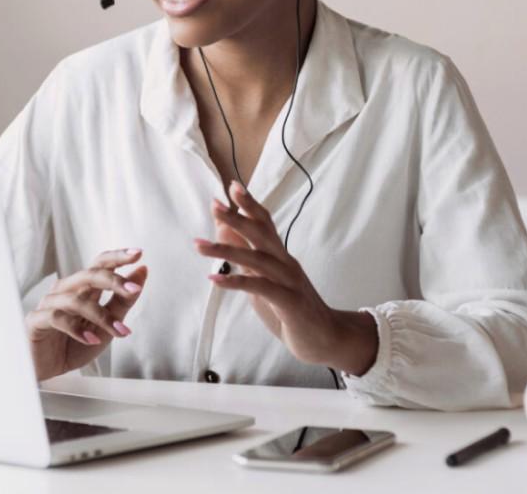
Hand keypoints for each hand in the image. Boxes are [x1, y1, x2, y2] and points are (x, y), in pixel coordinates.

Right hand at [24, 248, 147, 380]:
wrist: (48, 370)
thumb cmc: (74, 345)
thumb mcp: (107, 326)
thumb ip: (123, 301)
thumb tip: (142, 270)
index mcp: (83, 288)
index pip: (99, 264)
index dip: (117, 257)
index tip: (138, 253)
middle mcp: (65, 290)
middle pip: (89, 275)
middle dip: (114, 280)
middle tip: (134, 290)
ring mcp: (49, 303)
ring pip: (75, 299)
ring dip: (101, 316)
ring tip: (119, 331)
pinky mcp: (36, 320)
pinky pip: (57, 317)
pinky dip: (77, 329)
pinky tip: (91, 340)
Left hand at [192, 181, 376, 376]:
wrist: (327, 339)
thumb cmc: (292, 310)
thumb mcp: (264, 281)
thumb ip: (246, 259)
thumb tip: (224, 233)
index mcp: (281, 257)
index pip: (265, 224)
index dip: (249, 206)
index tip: (230, 187)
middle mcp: (286, 264)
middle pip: (262, 234)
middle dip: (237, 218)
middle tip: (214, 204)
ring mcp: (289, 282)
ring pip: (257, 259)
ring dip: (226, 250)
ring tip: (199, 245)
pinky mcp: (289, 302)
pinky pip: (260, 288)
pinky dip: (237, 282)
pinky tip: (214, 279)